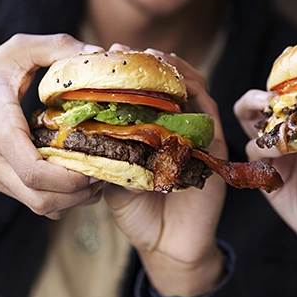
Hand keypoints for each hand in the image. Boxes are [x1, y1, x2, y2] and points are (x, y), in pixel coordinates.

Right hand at [0, 33, 103, 218]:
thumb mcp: (16, 50)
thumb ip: (55, 45)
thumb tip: (95, 52)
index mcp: (0, 129)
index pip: (33, 171)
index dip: (69, 176)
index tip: (97, 160)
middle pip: (41, 198)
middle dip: (80, 192)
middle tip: (107, 170)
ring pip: (41, 207)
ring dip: (75, 199)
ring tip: (100, 176)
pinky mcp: (6, 184)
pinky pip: (37, 203)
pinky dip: (64, 199)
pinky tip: (82, 178)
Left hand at [103, 47, 225, 296]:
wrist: (166, 245)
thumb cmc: (138, 212)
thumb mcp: (112, 177)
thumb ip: (105, 154)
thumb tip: (80, 129)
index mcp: (151, 128)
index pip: (141, 89)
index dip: (124, 70)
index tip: (102, 56)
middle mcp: (175, 125)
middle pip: (166, 80)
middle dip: (144, 60)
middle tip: (120, 50)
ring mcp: (196, 132)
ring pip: (191, 86)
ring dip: (171, 68)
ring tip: (149, 57)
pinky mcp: (215, 144)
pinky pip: (209, 110)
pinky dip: (195, 91)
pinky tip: (178, 82)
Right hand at [234, 90, 296, 295]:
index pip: (284, 96)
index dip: (282, 88)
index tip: (289, 86)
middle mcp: (285, 135)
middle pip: (255, 108)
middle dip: (255, 100)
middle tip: (267, 101)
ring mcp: (273, 155)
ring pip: (251, 130)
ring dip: (263, 127)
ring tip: (279, 131)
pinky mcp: (265, 176)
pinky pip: (254, 157)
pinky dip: (264, 151)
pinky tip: (281, 154)